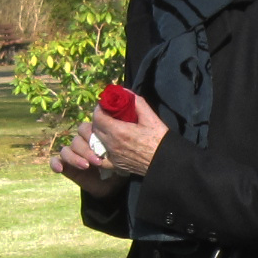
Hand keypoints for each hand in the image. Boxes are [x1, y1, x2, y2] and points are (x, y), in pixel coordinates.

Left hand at [47, 91, 168, 191]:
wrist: (164, 161)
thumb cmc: (159, 138)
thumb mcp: (150, 117)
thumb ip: (136, 102)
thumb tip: (124, 92)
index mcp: (118, 131)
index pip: (97, 117)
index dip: (99, 109)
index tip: (105, 106)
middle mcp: (111, 144)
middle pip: (93, 129)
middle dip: (97, 120)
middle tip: (106, 115)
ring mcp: (111, 156)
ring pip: (93, 143)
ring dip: (95, 134)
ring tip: (104, 129)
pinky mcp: (114, 165)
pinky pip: (99, 158)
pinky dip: (97, 151)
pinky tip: (103, 146)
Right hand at [49, 120, 127, 195]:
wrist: (112, 187)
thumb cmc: (118, 167)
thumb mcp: (121, 155)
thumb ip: (118, 143)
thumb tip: (121, 130)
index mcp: (93, 137)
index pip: (84, 127)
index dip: (89, 133)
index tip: (100, 142)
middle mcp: (82, 144)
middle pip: (76, 139)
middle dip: (86, 149)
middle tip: (98, 161)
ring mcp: (73, 155)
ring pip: (66, 150)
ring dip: (75, 158)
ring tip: (86, 166)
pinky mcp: (66, 166)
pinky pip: (55, 161)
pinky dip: (55, 163)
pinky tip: (60, 169)